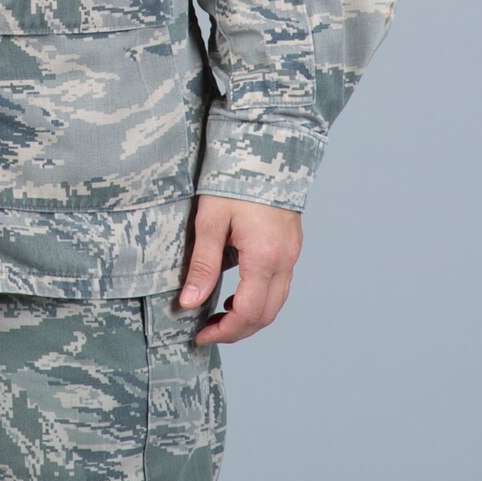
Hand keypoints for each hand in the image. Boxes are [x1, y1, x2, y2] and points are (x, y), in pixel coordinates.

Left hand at [178, 194, 302, 346]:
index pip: (247, 313)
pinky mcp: (292, 246)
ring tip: (219, 316)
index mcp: (264, 257)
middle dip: (237, 330)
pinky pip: (280, 285)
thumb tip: (189, 303)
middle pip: (265, 314)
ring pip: (276, 303)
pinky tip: (237, 294)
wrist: (263, 147)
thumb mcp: (209, 221)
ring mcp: (292, 253)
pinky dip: (260, 299)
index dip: (223, 331)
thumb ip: (202, 265)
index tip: (199, 334)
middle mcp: (284, 260)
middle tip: (207, 331)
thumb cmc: (233, 179)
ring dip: (250, 317)